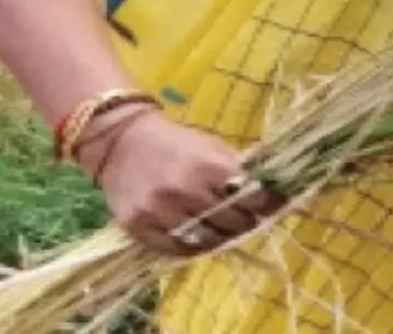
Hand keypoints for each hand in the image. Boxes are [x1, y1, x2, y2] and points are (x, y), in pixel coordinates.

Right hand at [76, 107, 282, 255]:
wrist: (121, 142)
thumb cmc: (174, 142)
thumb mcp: (210, 145)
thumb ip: (237, 167)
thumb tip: (270, 189)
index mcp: (207, 165)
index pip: (250, 196)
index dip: (265, 203)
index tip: (270, 204)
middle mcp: (183, 190)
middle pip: (231, 222)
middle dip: (244, 221)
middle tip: (247, 219)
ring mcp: (159, 211)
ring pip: (205, 241)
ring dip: (220, 237)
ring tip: (223, 229)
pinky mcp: (139, 227)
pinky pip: (175, 249)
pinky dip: (191, 247)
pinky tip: (197, 237)